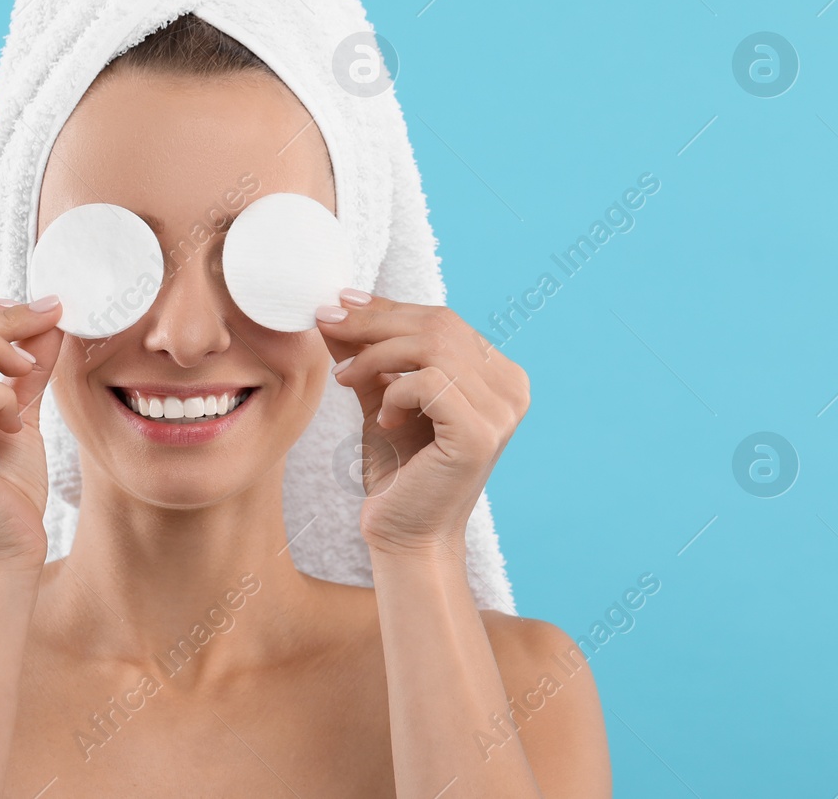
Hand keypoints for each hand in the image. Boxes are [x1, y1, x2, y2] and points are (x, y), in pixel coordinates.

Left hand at [318, 291, 528, 560]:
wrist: (406, 535)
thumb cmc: (398, 468)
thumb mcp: (380, 397)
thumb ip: (367, 353)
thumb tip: (335, 306)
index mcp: (499, 375)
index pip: (442, 320)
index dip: (388, 307)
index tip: (340, 302)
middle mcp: (511, 388)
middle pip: (438, 325)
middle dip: (374, 320)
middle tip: (326, 322)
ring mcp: (503, 411)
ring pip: (432, 347)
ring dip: (375, 355)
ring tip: (344, 378)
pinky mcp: (481, 433)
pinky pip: (429, 382)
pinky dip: (395, 392)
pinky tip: (383, 419)